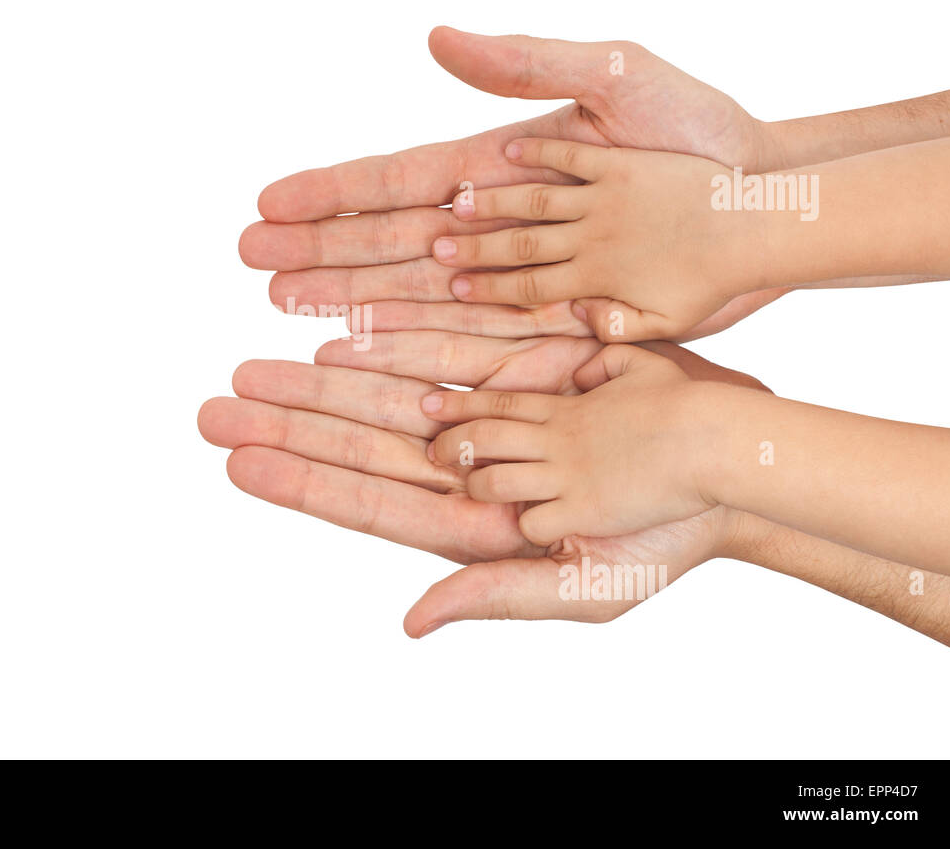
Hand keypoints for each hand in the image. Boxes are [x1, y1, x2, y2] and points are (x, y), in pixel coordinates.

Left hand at [200, 331, 762, 634]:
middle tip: (215, 406)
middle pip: (358, 440)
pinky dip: (392, 335)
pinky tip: (341, 328)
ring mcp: (491, 412)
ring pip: (386, 389)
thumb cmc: (670, 542)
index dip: (300, 479)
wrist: (734, 465)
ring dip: (320, 376)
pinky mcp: (520, 364)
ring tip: (255, 364)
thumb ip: (492, 596)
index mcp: (474, 523)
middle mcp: (470, 464)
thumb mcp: (585, 587)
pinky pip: (444, 344)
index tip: (236, 459)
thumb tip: (412, 622)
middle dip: (287, 422)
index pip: (366, 500)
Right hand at [242, 27, 788, 340]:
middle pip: (388, 242)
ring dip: (350, 302)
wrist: (761, 200)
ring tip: (289, 310)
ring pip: (416, 296)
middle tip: (251, 265)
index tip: (267, 204)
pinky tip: (370, 354)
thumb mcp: (614, 77)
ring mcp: (518, 275)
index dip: (330, 194)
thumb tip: (434, 36)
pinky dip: (417, 348)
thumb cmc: (695, 130)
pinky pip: (472, 340)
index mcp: (498, 163)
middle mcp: (495, 223)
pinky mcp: (553, 320)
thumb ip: (523, 63)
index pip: (396, 181)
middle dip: (319, 251)